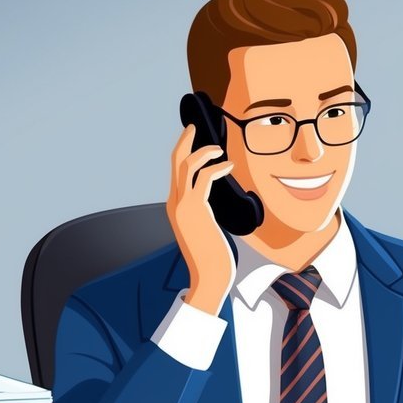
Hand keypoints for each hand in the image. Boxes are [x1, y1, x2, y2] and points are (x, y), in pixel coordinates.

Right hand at [168, 124, 236, 315]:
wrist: (208, 277)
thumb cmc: (210, 256)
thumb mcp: (204, 229)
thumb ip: (203, 213)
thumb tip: (213, 203)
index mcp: (175, 206)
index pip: (175, 170)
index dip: (183, 151)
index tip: (193, 138)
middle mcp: (174, 202)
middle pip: (175, 160)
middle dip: (185, 140)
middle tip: (195, 125)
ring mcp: (183, 205)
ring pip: (187, 164)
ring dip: (203, 151)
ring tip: (219, 148)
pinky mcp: (196, 209)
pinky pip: (204, 177)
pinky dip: (217, 167)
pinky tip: (229, 166)